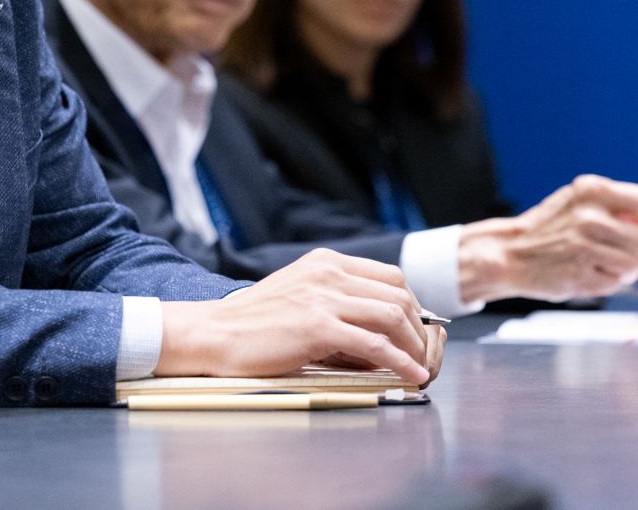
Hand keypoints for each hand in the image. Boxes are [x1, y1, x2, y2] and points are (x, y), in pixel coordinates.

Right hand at [156, 248, 434, 384]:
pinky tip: (411, 375)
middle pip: (398, 293)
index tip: (415, 329)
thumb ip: (335, 302)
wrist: (215, 333)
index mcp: (326, 262)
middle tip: (422, 352)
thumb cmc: (253, 322)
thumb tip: (376, 332)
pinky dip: (401, 361)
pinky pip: (376, 344)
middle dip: (418, 326)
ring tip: (419, 366)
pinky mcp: (318, 327)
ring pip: (393, 315)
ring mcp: (324, 298)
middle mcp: (330, 273)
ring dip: (414, 345)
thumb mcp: (299, 294)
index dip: (410, 304)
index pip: (389, 275)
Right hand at [457, 174, 637, 302]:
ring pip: (635, 266)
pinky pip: (617, 283)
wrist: (511, 251)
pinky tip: (587, 272)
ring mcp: (584, 246)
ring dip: (627, 270)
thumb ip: (623, 206)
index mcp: (593, 190)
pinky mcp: (579, 273)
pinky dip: (609, 282)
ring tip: (600, 261)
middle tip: (626, 253)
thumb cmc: (555, 225)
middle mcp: (590, 215)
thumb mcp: (583, 201)